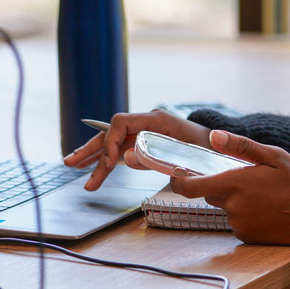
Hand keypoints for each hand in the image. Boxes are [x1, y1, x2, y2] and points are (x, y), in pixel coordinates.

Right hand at [63, 109, 210, 190]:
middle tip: (71, 163)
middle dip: (91, 148)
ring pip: (113, 142)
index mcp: (156, 120)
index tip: (109, 163)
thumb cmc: (205, 148)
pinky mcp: (145, 143)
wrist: (218, 146)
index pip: (122, 122)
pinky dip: (107, 160)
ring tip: (72, 166)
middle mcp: (146, 123)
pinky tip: (93, 169)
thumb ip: (154, 158)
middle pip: (112, 132)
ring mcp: (145, 133)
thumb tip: (125, 158)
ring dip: (94, 156)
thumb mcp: (183, 154)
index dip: (111, 141)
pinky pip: (121, 150)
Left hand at [171, 130, 289, 250]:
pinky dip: (246, 214)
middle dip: (221, 184)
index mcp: (234, 183)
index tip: (176, 174)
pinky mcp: (246, 237)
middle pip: (210, 193)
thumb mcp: (274, 156)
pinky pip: (237, 221)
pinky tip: (267, 209)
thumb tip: (214, 136)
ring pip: (226, 207)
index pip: (189, 186)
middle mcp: (231, 206)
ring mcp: (238, 223)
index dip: (178, 181)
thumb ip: (241, 146)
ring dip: (236, 200)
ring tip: (265, 194)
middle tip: (248, 178)